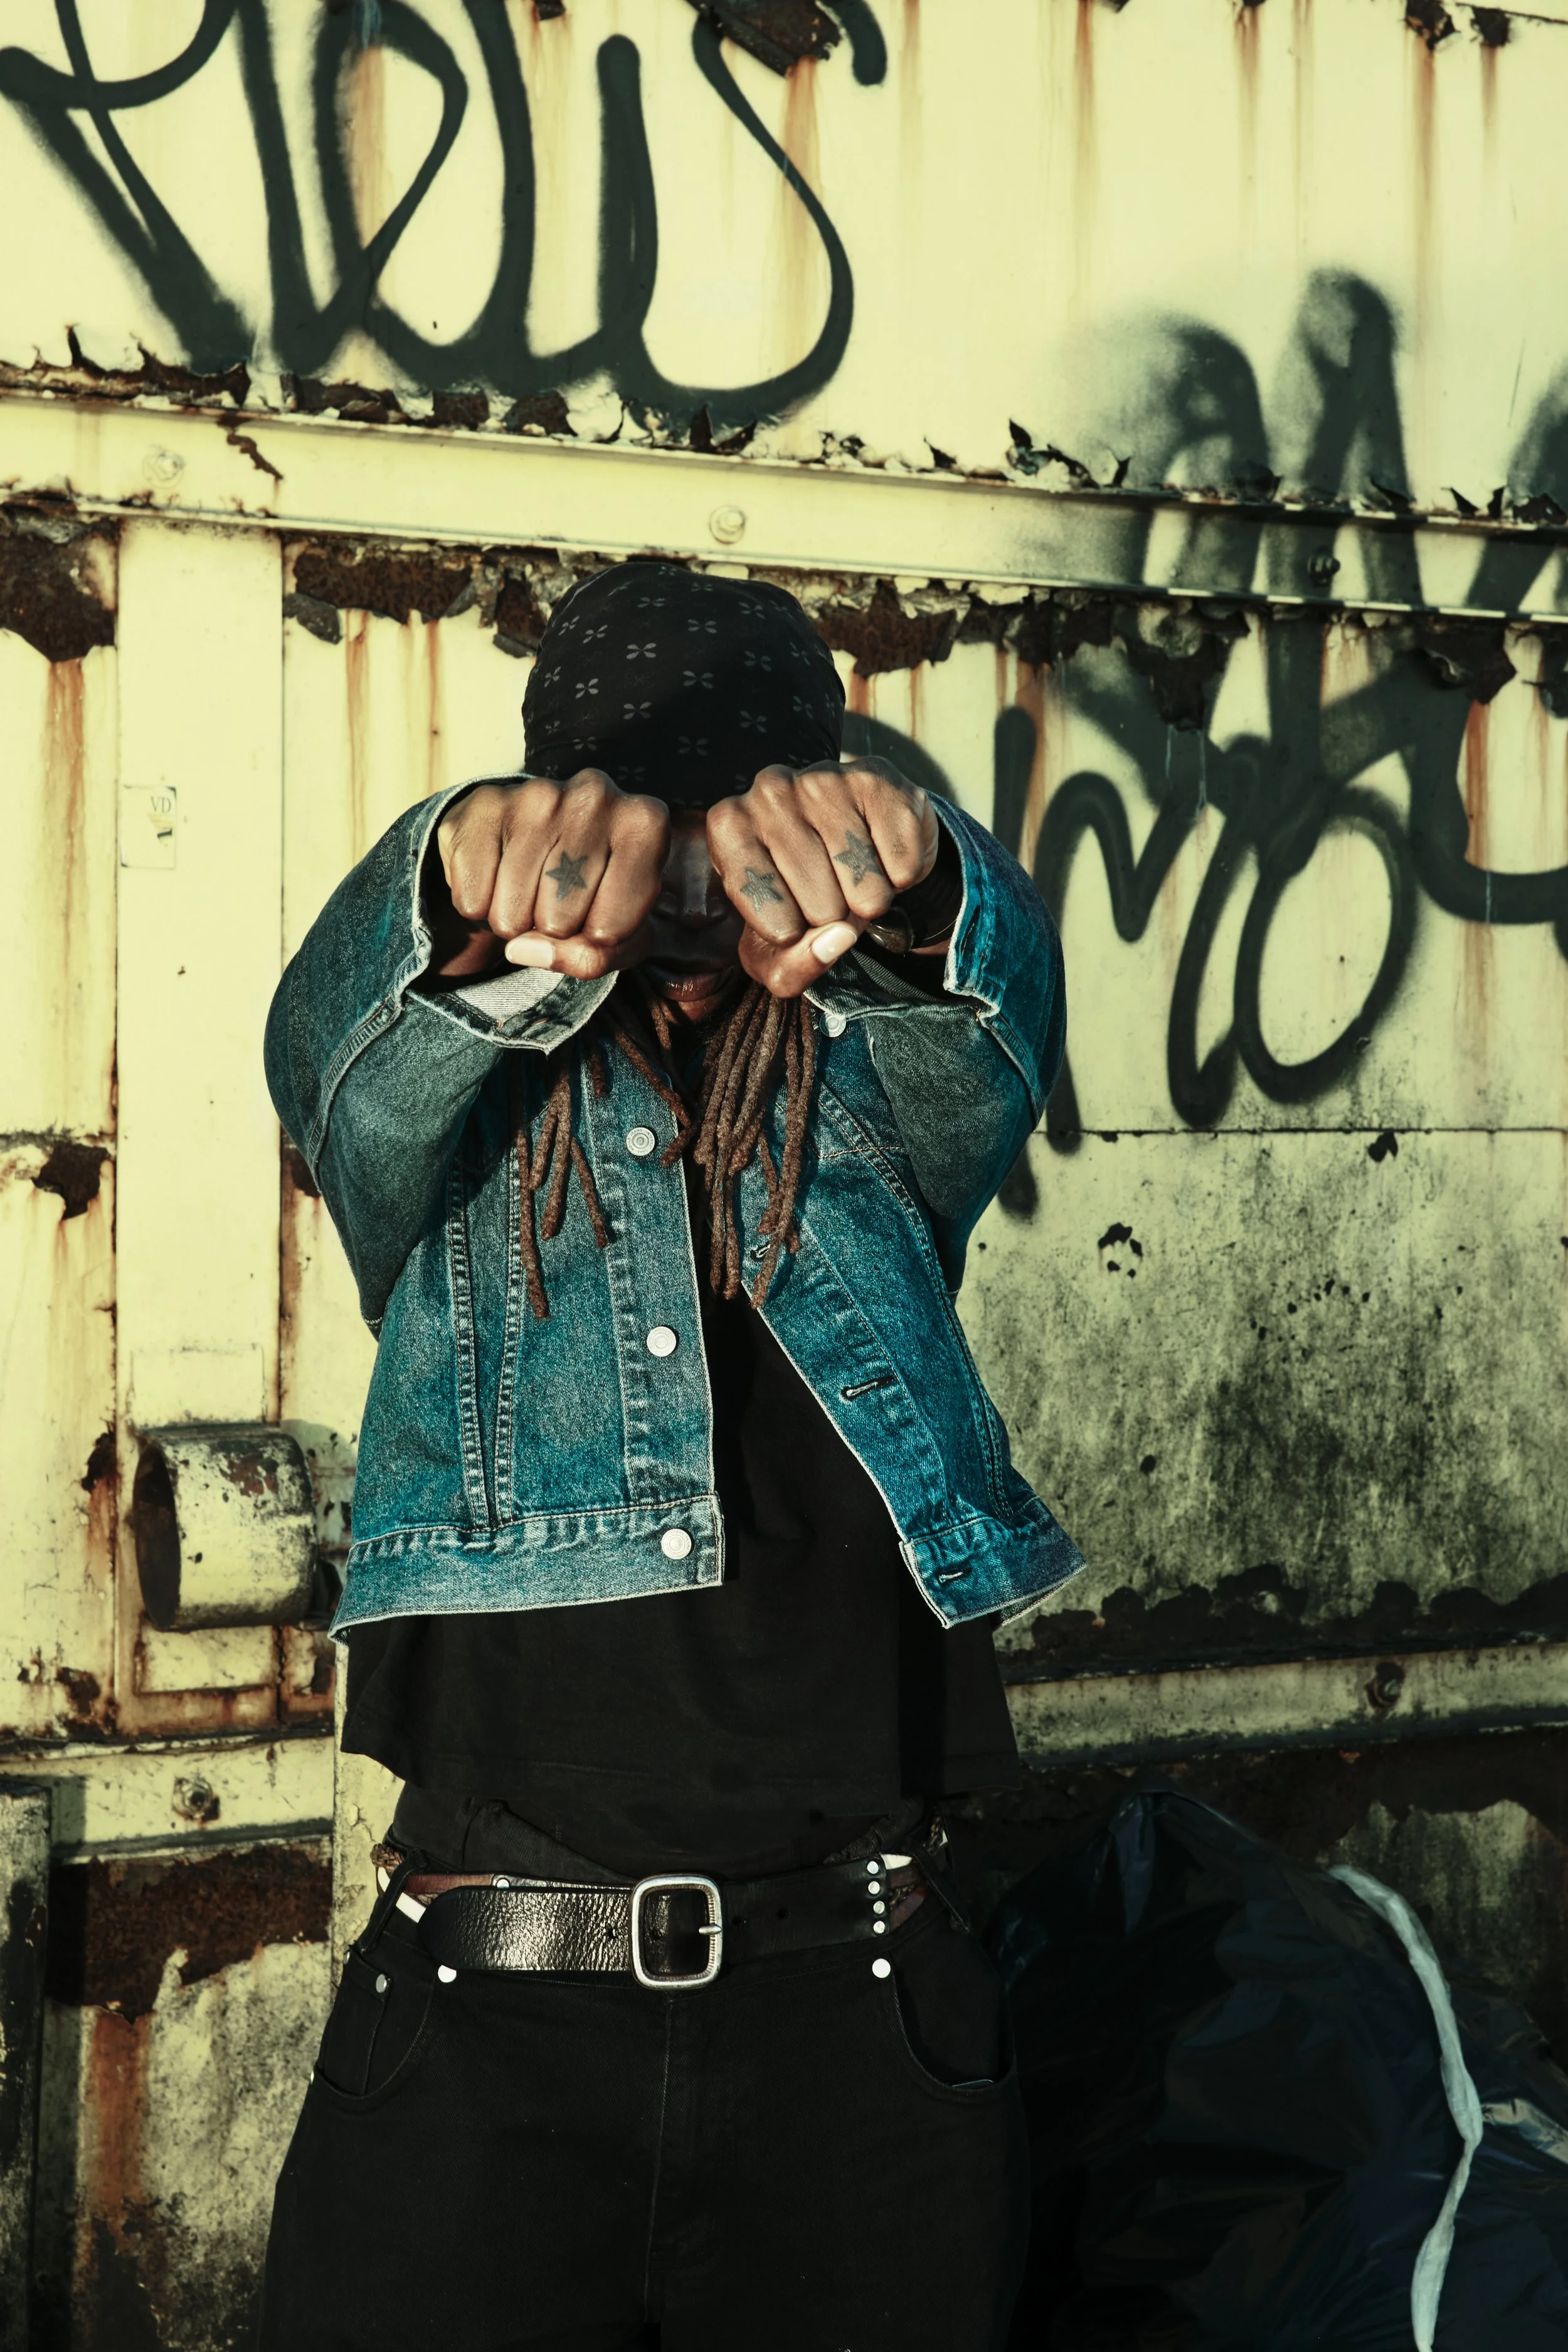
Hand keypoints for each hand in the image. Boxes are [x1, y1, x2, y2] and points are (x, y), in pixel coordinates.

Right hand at [430, 771, 668, 980]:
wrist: (540, 840)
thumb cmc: (595, 891)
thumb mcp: (619, 936)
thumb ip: (589, 958)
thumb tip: (523, 949)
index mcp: (646, 824)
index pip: (611, 930)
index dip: (598, 940)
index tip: (602, 913)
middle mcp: (595, 796)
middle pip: (558, 923)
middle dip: (552, 930)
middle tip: (558, 900)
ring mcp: (537, 794)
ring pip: (512, 915)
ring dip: (513, 920)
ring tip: (529, 888)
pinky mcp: (485, 805)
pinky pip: (472, 899)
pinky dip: (478, 905)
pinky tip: (497, 874)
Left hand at [706, 758, 938, 997]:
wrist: (856, 846)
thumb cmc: (801, 901)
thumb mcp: (777, 952)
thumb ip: (792, 966)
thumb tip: (839, 938)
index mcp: (728, 828)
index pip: (766, 911)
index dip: (789, 930)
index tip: (788, 913)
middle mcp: (767, 790)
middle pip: (820, 905)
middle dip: (834, 916)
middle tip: (830, 892)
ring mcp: (822, 778)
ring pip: (864, 885)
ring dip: (871, 898)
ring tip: (856, 876)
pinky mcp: (876, 779)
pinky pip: (902, 864)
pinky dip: (903, 875)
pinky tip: (883, 855)